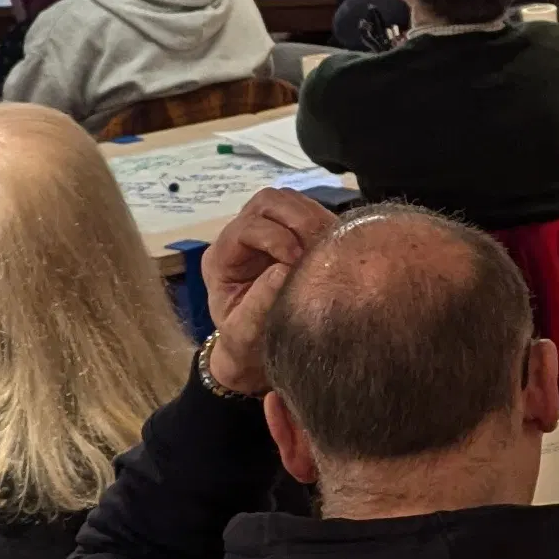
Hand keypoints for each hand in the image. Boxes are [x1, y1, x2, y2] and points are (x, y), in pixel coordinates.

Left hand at [198, 190, 339, 397]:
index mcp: (222, 258)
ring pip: (290, 201)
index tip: (297, 261)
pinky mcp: (293, 237)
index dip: (275, 238)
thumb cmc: (245, 347)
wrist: (255, 356)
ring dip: (313, 219)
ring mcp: (268, 233)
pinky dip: (325, 225)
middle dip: (297, 219)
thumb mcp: (244, 332)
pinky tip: (336, 247)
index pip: (247, 227)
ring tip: (330, 247)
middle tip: (319, 247)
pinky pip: (311, 213)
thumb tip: (285, 269)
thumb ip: (259, 303)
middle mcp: (242, 239)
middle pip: (268, 202)